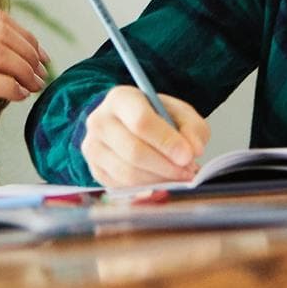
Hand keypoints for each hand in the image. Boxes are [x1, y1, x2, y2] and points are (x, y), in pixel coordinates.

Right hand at [81, 86, 210, 187]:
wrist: (127, 124)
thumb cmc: (155, 116)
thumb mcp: (179, 112)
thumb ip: (192, 127)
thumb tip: (193, 150)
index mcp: (120, 99)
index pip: (141, 122)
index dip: (166, 141)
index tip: (188, 155)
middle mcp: (100, 121)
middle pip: (134, 151)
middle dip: (166, 166)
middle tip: (188, 172)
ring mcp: (93, 147)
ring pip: (128, 173)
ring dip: (159, 180)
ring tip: (179, 177)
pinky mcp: (95, 170)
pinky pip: (123, 186)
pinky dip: (147, 188)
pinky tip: (162, 181)